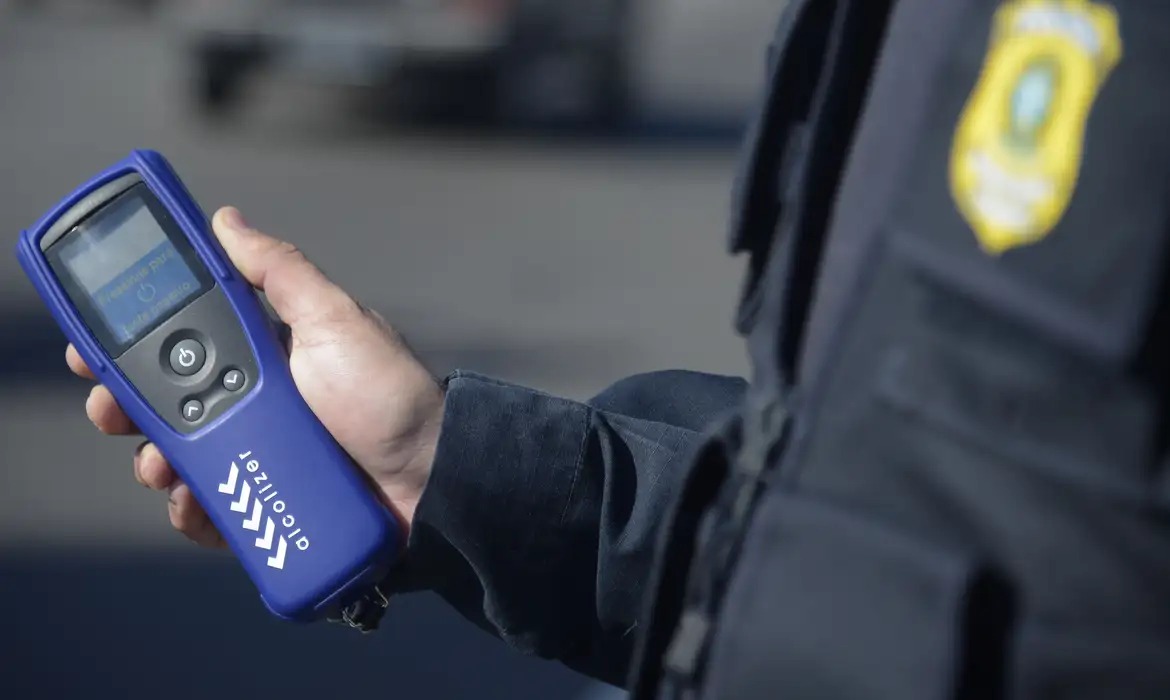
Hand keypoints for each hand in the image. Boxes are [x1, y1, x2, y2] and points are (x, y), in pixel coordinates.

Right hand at [67, 207, 445, 547]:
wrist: (434, 479)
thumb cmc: (391, 394)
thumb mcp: (335, 320)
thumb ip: (281, 273)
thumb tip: (228, 219)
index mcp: (265, 355)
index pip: (181, 344)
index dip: (132, 347)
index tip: (96, 351)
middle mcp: (256, 404)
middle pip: (168, 405)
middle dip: (130, 409)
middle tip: (115, 415)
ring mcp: (260, 456)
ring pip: (180, 460)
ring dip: (155, 464)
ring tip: (162, 469)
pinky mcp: (267, 503)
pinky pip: (211, 510)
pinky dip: (192, 511)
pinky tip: (192, 506)